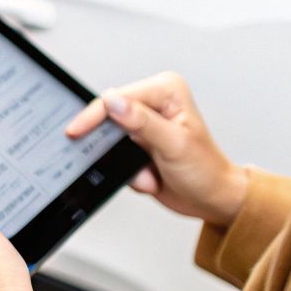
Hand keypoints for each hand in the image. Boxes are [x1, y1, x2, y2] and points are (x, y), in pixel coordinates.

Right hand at [64, 71, 246, 225]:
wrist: (213, 200)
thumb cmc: (206, 171)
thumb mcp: (174, 144)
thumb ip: (142, 121)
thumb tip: (113, 101)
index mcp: (165, 91)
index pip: (118, 98)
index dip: (95, 115)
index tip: (77, 131)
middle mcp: (153, 103)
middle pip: (109, 117)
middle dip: (118, 148)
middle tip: (136, 165)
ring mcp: (144, 124)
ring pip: (109, 140)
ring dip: (127, 164)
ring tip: (150, 175)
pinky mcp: (138, 143)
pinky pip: (115, 156)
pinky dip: (130, 172)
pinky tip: (150, 177)